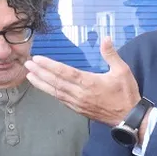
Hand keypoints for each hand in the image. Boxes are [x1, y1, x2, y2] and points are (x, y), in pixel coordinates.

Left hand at [25, 37, 139, 125]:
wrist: (129, 117)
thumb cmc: (126, 93)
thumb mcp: (123, 71)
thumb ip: (111, 54)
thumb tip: (106, 38)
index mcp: (89, 82)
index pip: (64, 72)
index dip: (49, 65)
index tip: (37, 59)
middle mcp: (80, 93)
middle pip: (55, 82)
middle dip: (40, 73)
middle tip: (27, 65)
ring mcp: (78, 103)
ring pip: (55, 92)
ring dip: (41, 83)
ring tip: (29, 76)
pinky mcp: (78, 109)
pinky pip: (61, 100)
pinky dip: (51, 93)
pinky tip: (45, 88)